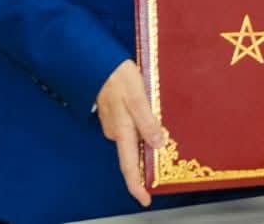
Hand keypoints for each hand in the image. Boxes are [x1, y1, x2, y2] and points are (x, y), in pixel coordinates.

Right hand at [96, 59, 162, 207]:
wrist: (98, 62)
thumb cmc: (118, 77)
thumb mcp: (138, 97)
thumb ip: (147, 121)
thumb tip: (157, 144)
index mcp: (122, 131)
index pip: (128, 166)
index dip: (136, 185)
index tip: (145, 200)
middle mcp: (116, 132)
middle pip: (132, 156)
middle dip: (145, 166)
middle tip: (163, 171)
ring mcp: (114, 124)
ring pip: (133, 141)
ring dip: (147, 145)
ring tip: (164, 145)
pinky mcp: (116, 114)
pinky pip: (131, 129)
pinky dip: (143, 131)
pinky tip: (154, 126)